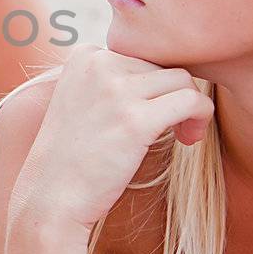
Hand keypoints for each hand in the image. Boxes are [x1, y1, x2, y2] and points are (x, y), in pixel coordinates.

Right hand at [15, 44, 212, 229]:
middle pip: (163, 66)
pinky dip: (201, 117)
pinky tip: (189, 140)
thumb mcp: (83, 101)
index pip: (141, 55)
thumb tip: (170, 68)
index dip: (153, 86)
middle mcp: (98, 64)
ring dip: (191, 107)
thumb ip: (115, 78)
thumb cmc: (73, 157)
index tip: (150, 113)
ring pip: (182, 80)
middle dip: (173, 97)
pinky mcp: (135, 120)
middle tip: (173, 130)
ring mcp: (116, 91)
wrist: (51, 198)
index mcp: (84, 56)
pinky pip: (191, 101)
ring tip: (183, 134)